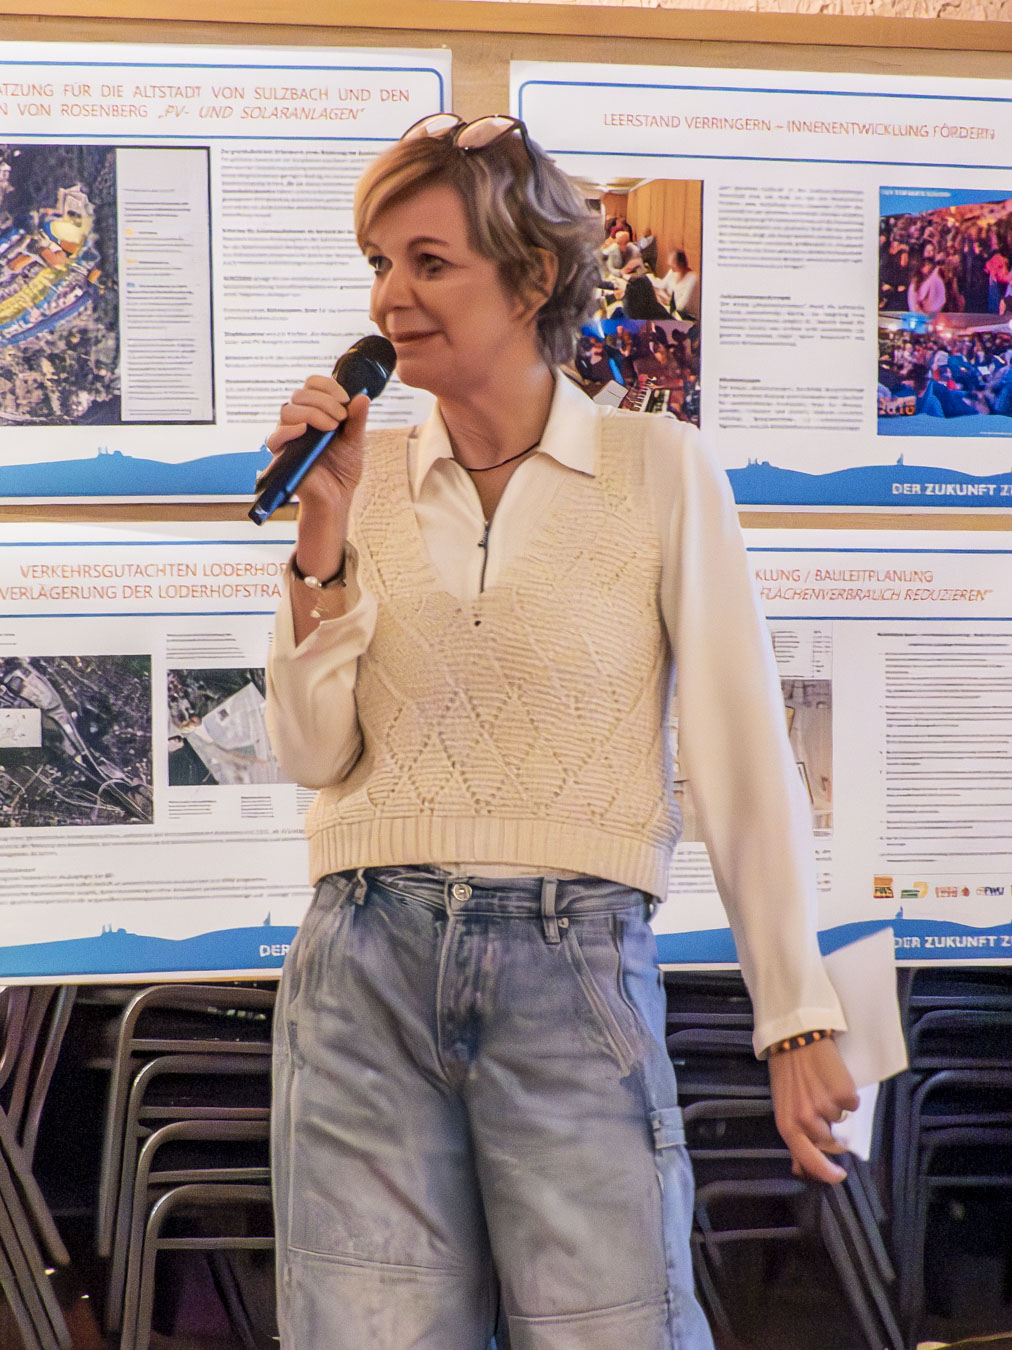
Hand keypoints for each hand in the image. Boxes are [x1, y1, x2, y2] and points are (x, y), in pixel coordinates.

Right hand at [266, 376, 371, 519]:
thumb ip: (357, 419)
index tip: (345, 399)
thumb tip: (363, 396)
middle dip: (324, 401)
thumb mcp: (355, 440)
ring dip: (312, 413)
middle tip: (341, 418)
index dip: (327, 386)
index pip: (312, 385)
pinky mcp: (281, 455)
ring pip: (287, 410)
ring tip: (331, 428)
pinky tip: (305, 430)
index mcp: (315, 411)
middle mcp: (298, 420)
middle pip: (300, 394)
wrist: (337, 496)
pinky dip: (289, 430)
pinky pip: (275, 437)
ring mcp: (288, 437)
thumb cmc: (344, 468)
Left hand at [767, 1037, 858, 1184]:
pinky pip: (853, 1102)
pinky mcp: (844, 1093)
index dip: (826, 1173)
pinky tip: (834, 1077)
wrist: (796, 1034)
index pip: (809, 1161)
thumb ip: (794, 1134)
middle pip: (830, 1142)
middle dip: (830, 1129)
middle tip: (822, 1105)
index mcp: (788, 1124)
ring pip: (841, 1119)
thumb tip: (800, 1167)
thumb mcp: (782, 1103)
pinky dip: (848, 1093)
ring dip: (836, 1106)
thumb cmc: (786, 1068)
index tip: (839, 1175)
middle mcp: (807, 1120)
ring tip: (822, 1084)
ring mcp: (827, 1107)